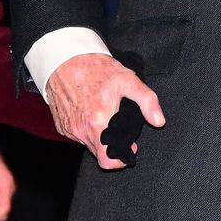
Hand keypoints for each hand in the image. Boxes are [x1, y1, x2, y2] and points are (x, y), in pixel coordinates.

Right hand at [45, 53, 165, 170]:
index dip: (120, 161)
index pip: (107, 161)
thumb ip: (147, 102)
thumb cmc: (95, 69)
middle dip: (112, 146)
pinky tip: (90, 112)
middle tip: (119, 128)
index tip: (128, 149)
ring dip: (99, 137)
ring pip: (88, 144)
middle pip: (99, 153)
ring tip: (104, 116)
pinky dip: (86, 129)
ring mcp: (69, 129)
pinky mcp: (61, 126)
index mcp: (97, 123)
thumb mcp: (128, 80)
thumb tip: (159, 121)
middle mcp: (81, 130)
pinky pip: (77, 135)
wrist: (64, 59)